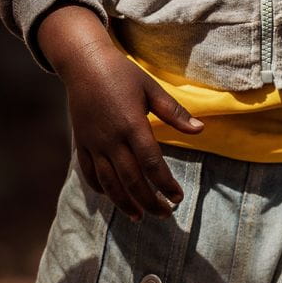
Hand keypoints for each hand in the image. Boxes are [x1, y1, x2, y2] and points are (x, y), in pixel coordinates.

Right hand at [40, 6, 199, 218]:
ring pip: (108, 182)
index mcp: (132, 125)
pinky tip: (112, 197)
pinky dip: (100, 188)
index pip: (152, 164)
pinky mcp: (80, 142)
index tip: (177, 198)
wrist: (83, 65)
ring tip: (139, 217)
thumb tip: (201, 130)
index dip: (165, 184)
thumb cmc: (123, 74)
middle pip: (131, 179)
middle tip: (165, 214)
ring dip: (124, 202)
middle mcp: (111, 139)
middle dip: (148, 201)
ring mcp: (93, 142)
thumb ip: (175, 113)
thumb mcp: (152, 89)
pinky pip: (88, 172)